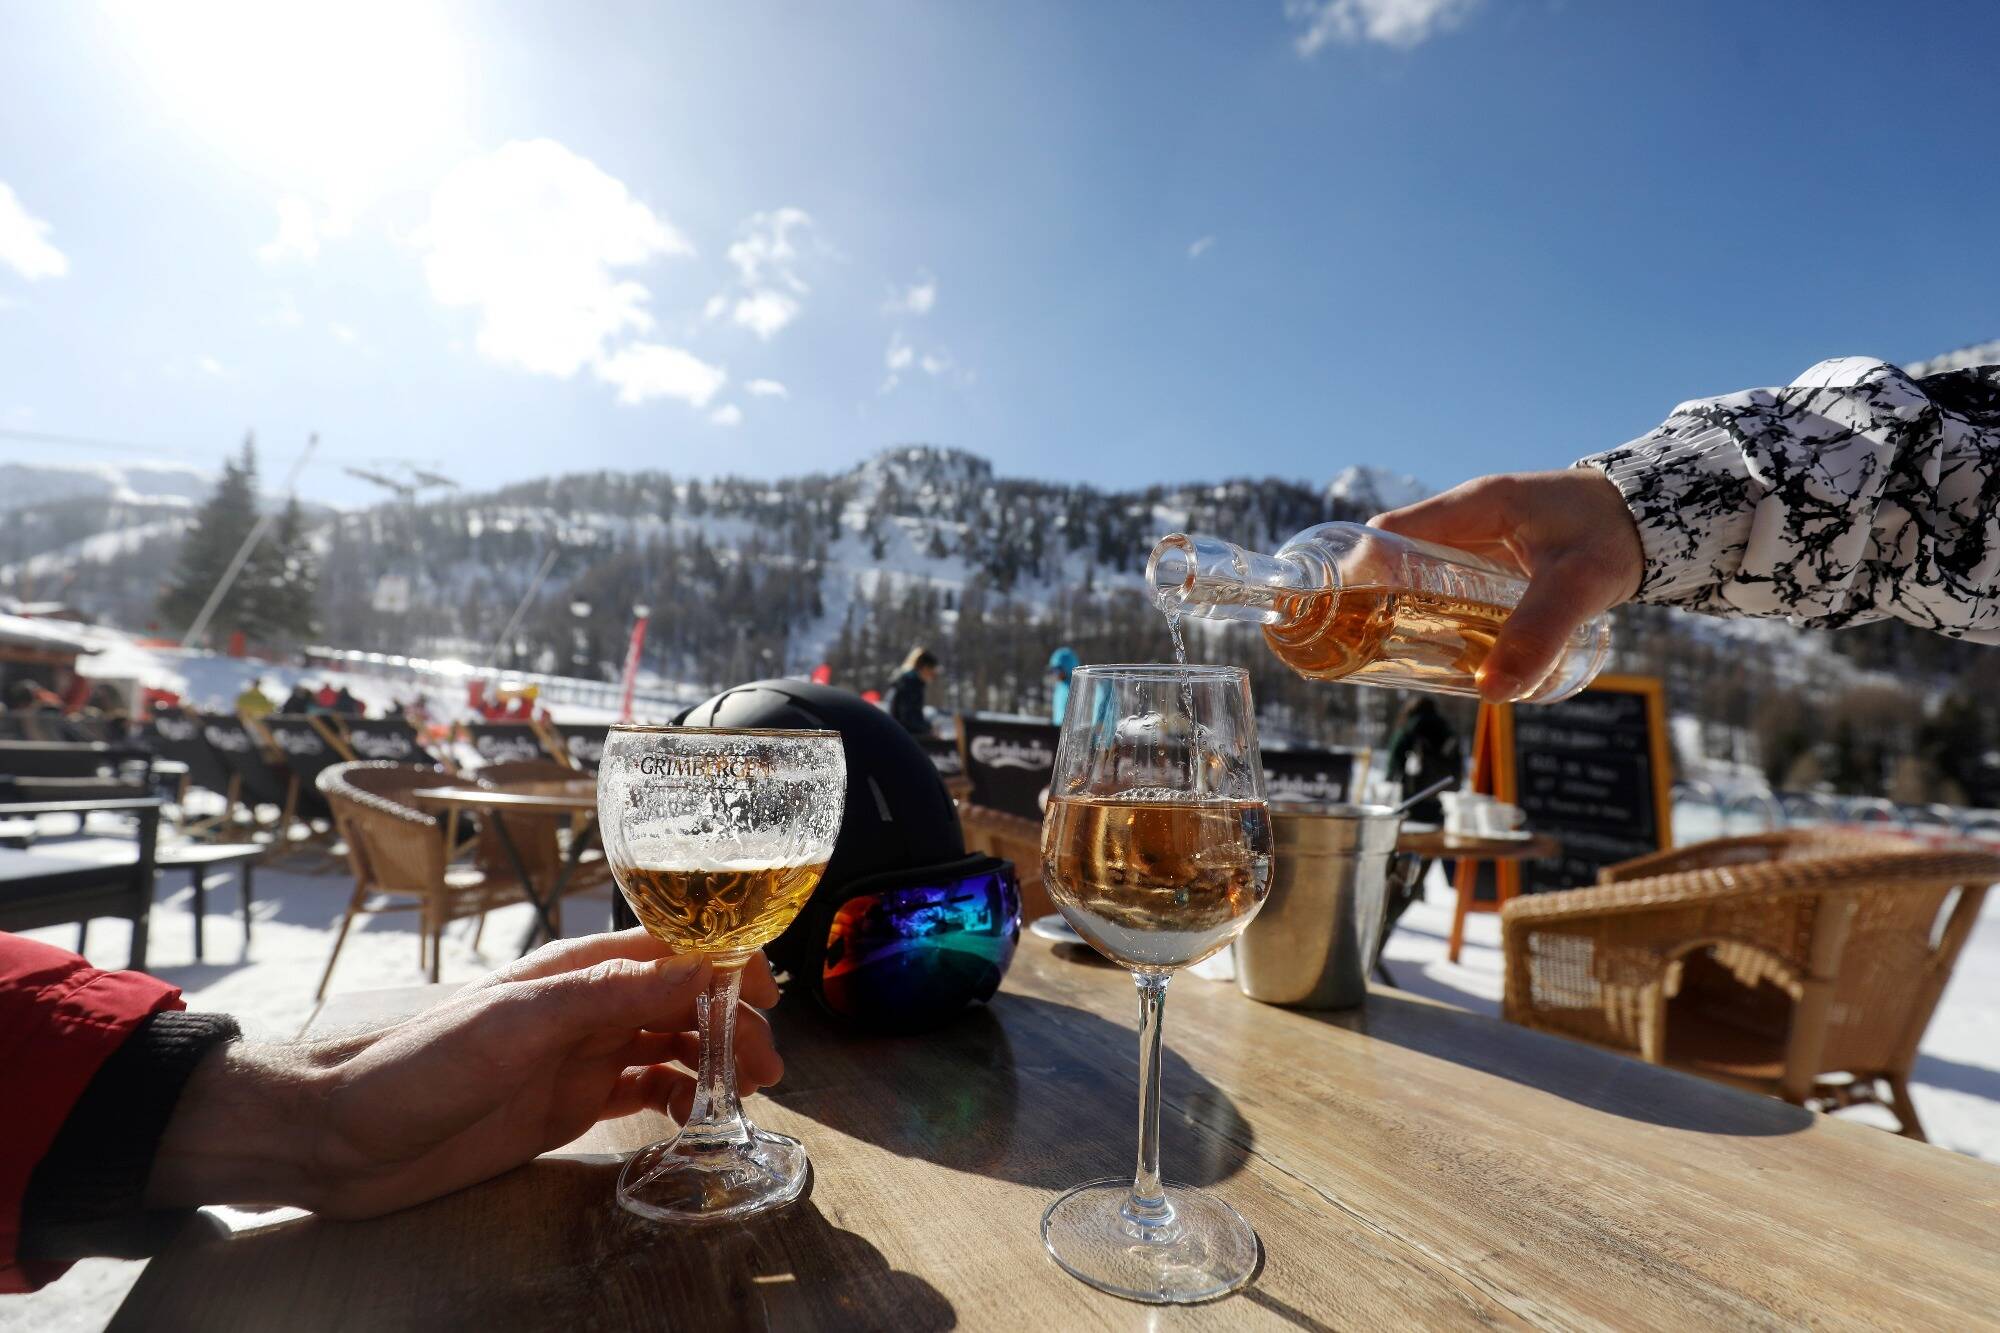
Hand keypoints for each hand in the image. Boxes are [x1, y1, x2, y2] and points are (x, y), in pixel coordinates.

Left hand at [145, 930, 782, 1219]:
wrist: (331, 1135)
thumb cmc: (409, 1065)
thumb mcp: (513, 1025)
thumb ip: (605, 998)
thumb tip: (696, 974)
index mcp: (570, 971)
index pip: (669, 952)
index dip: (724, 965)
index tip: (769, 994)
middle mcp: (581, 1008)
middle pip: (680, 1003)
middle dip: (731, 1024)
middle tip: (769, 1068)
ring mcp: (574, 1058)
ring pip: (669, 1048)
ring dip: (714, 1063)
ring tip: (750, 1096)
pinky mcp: (561, 1107)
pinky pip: (640, 1094)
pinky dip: (679, 1099)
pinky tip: (699, 1117)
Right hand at [1369, 468, 1643, 701]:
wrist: (1660, 519)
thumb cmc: (1616, 535)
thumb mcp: (1577, 585)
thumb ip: (1538, 634)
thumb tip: (1492, 692)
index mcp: (1475, 505)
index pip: (1391, 530)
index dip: (1359, 568)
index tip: (1342, 613)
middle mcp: (1469, 517)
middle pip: (1397, 555)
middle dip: (1375, 598)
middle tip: (1361, 647)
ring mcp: (1482, 537)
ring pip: (1421, 571)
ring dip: (1404, 607)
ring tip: (1389, 655)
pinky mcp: (1497, 558)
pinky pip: (1449, 581)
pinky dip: (1436, 609)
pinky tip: (1438, 647)